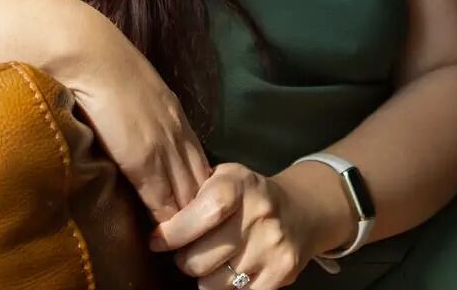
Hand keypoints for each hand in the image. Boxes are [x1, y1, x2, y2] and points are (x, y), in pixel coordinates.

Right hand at [56, 4, 213, 222]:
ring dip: (185, 219)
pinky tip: (162, 236)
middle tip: (197, 234)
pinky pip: (163, 198)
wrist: (88, 53)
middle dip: (201, 209)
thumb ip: (139, 112)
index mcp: (174, 114)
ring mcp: (164, 146)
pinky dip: (165, 220)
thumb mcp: (132, 89)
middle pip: (200, 182)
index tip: (195, 209)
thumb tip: (132, 128)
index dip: (197, 187)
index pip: (197, 161)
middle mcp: (176, 132)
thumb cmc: (99, 64)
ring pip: (187, 193)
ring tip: (182, 243)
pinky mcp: (144, 159)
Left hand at [146, 162, 336, 288]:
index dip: (174, 234)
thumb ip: (193, 195)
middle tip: (188, 252)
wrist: (299, 211)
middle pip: (200, 259)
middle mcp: (259, 214)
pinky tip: (231, 271)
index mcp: (239, 184)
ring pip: (214, 284)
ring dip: (206, 277)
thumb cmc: (246, 195)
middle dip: (185, 260)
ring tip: (212, 261)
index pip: (201, 216)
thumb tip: (157, 224)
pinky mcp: (282, 272)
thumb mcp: (223, 178)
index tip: (158, 241)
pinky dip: (228, 288)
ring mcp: (273, 246)